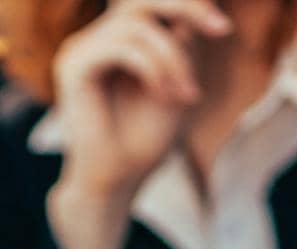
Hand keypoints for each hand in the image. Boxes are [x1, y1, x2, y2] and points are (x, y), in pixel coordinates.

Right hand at [47, 0, 230, 248]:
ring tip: (187, 94)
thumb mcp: (176, 84)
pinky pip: (121, 46)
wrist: (116, 182)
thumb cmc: (143, 142)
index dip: (187, 5)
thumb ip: (181, 46)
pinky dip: (152, 68)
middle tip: (221, 30)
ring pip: (137, 24)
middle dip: (186, 8)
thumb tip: (194, 9)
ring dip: (173, 58)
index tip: (222, 28)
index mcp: (115, 42)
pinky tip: (164, 95)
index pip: (149, 3)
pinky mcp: (74, 65)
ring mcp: (81, 50)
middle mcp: (94, 40)